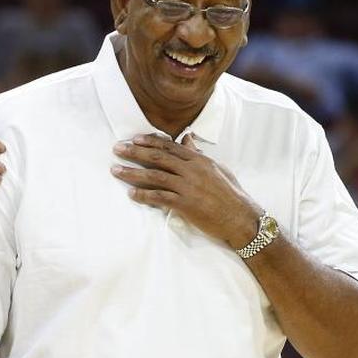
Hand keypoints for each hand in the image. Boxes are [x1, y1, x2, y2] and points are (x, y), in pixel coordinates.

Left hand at [112, 134, 261, 248]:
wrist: (241, 218)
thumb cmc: (231, 194)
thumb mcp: (217, 168)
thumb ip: (198, 154)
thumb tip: (187, 138)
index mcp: (199, 160)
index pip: (169, 147)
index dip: (149, 142)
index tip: (133, 139)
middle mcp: (192, 170)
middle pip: (158, 157)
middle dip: (134, 152)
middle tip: (117, 149)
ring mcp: (188, 187)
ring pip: (155, 176)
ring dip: (132, 173)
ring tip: (116, 170)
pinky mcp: (186, 204)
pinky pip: (160, 197)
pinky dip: (143, 195)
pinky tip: (131, 194)